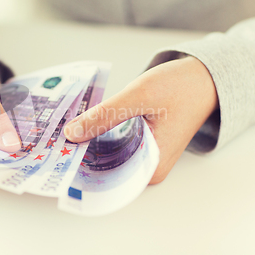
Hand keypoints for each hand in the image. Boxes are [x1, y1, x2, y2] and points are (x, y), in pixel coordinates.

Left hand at [64, 56, 218, 183]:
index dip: (78, 169)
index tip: (53, 158)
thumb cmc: (181, 87)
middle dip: (79, 155)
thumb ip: (104, 116)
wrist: (204, 77)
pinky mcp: (141, 144)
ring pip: (107, 156)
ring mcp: (144, 156)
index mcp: (151, 166)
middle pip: (105, 168)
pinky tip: (79, 127)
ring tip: (58, 135)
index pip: (106, 177)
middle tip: (50, 142)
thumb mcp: (138, 97)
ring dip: (86, 144)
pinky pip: (114, 145)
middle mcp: (147, 167)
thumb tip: (71, 133)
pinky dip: (98, 136)